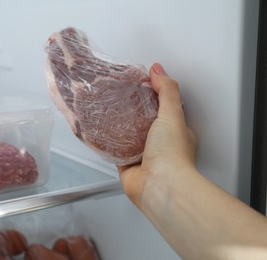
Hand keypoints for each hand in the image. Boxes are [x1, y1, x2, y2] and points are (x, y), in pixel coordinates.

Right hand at [118, 63, 196, 206]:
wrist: (159, 185)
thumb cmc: (171, 155)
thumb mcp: (172, 114)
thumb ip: (166, 90)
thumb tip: (158, 70)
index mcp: (176, 131)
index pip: (164, 107)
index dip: (152, 94)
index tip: (140, 83)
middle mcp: (160, 143)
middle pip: (144, 120)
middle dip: (133, 110)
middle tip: (120, 96)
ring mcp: (144, 154)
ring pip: (128, 134)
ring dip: (120, 125)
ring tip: (108, 109)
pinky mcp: (127, 164)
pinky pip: (115, 149)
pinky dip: (108, 141)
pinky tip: (101, 131)